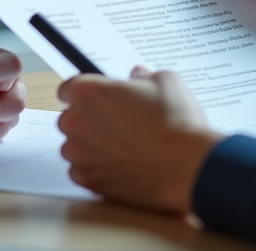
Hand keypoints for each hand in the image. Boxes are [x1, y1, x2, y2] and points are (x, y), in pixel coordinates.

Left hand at [57, 67, 221, 213]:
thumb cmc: (176, 122)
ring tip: (121, 147)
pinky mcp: (89, 180)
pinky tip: (118, 165)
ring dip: (89, 146)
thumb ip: (143, 76)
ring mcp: (80, 154)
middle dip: (88, 120)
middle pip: (69, 118)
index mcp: (89, 92)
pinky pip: (80, 171)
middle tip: (117, 124)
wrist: (187, 166)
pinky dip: (95, 169)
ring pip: (74, 147)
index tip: (96, 99)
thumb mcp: (165, 81)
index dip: (84, 94)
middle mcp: (76, 121)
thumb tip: (137, 78)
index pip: (67, 88)